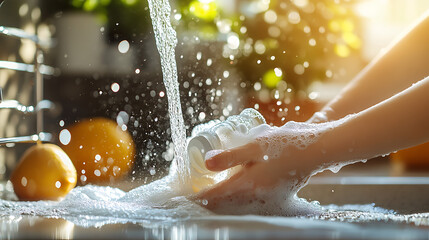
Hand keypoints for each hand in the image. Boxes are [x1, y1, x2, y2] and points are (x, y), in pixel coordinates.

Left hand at [193, 123, 322, 214]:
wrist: (316, 149)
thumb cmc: (285, 144)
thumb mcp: (255, 145)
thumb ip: (230, 156)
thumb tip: (206, 163)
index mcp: (248, 184)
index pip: (215, 197)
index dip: (197, 197)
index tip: (183, 196)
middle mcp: (255, 195)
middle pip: (223, 203)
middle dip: (206, 199)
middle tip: (192, 192)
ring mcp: (266, 196)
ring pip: (235, 202)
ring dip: (219, 197)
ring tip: (207, 189)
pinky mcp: (274, 193)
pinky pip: (246, 198)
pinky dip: (234, 194)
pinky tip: (232, 183)